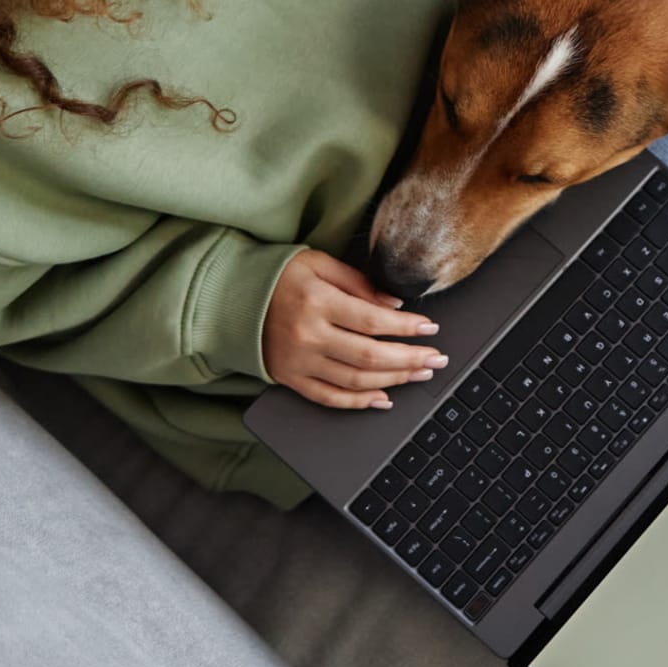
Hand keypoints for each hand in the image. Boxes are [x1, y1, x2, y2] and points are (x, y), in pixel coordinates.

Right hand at [262, 248, 446, 408]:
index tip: (430, 329)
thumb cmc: (278, 276)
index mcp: (317, 301)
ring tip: (420, 375)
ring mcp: (299, 362)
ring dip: (393, 381)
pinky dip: (358, 403)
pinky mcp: (291, 379)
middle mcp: (308, 335)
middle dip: (410, 359)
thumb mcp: (317, 263)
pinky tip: (383, 400)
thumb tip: (393, 305)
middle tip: (437, 359)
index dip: (406, 328)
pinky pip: (329, 398)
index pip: (372, 321)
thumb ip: (357, 282)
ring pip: (355, 381)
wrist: (230, 299)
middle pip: (369, 356)